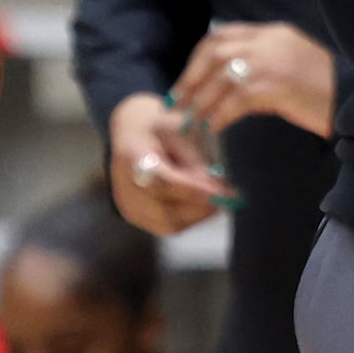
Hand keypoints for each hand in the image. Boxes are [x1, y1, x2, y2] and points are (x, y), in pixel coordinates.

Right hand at [108, 93, 230, 235]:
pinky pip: (167, 226)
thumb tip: (216, 188)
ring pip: (169, 223)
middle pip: (165, 210)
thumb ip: (196, 160)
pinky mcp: (135, 216)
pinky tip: (202, 203)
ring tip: (218, 197)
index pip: (163, 182)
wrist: (130, 131)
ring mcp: (128, 205)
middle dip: (201, 206)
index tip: (221, 190)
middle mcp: (124, 186)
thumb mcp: (180, 130)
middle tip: (229, 195)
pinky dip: (189, 217)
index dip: (194, 190)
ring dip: (198, 214)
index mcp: (132, 155)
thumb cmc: (160, 126)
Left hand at [172, 23, 335, 137]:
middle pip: (213, 51)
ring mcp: (271, 61)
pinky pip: (234, 101)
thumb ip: (263, 66)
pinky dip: (218, 116)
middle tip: (178, 102)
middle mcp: (268, 41)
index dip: (198, 58)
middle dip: (191, 77)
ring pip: (220, 77)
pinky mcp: (274, 86)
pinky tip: (212, 129)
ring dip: (200, 101)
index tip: (186, 80)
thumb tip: (227, 86)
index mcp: (272, 32)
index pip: (222, 35)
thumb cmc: (327, 90)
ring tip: (190, 122)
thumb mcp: (292, 66)